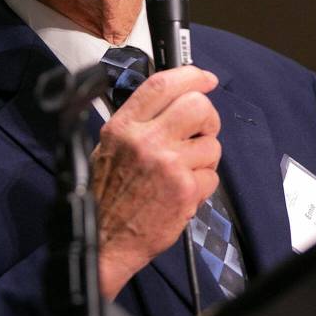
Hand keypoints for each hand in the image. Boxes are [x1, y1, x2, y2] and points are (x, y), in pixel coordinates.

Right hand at [91, 65, 221, 299]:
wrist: (103, 240)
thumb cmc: (105, 196)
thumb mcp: (109, 147)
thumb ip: (138, 122)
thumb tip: (171, 103)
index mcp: (124, 126)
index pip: (162, 85)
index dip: (190, 75)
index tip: (204, 78)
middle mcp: (145, 141)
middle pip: (197, 106)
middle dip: (208, 117)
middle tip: (202, 131)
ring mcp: (167, 165)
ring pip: (211, 145)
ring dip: (204, 158)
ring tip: (184, 172)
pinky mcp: (184, 191)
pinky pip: (212, 177)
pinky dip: (202, 185)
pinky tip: (183, 193)